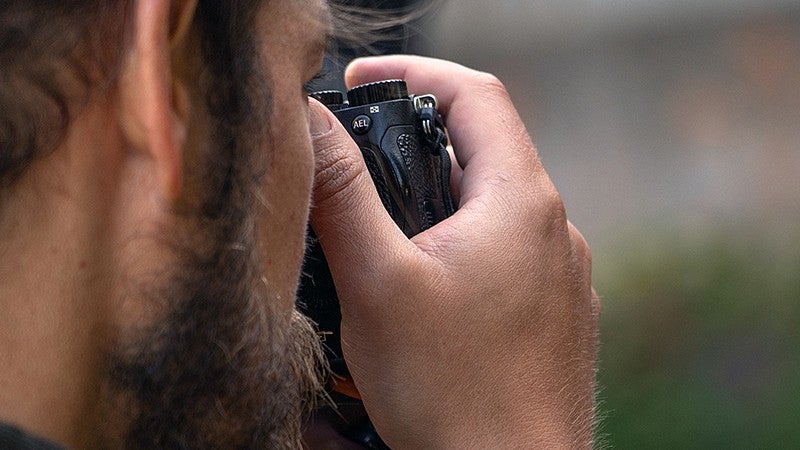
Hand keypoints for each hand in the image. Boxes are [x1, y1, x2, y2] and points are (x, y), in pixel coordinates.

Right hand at [308, 55, 598, 448]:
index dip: (415, 71)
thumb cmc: (451, 394)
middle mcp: (554, 230)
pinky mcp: (556, 314)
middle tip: (359, 166)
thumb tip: (313, 122)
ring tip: (383, 237)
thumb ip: (342, 193)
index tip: (361, 81)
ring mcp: (560, 275)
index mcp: (521, 202)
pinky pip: (506, 256)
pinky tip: (427, 290)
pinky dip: (463, 249)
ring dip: (438, 203)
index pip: (475, 94)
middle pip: (483, 151)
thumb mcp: (377, 283)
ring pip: (493, 208)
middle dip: (416, 145)